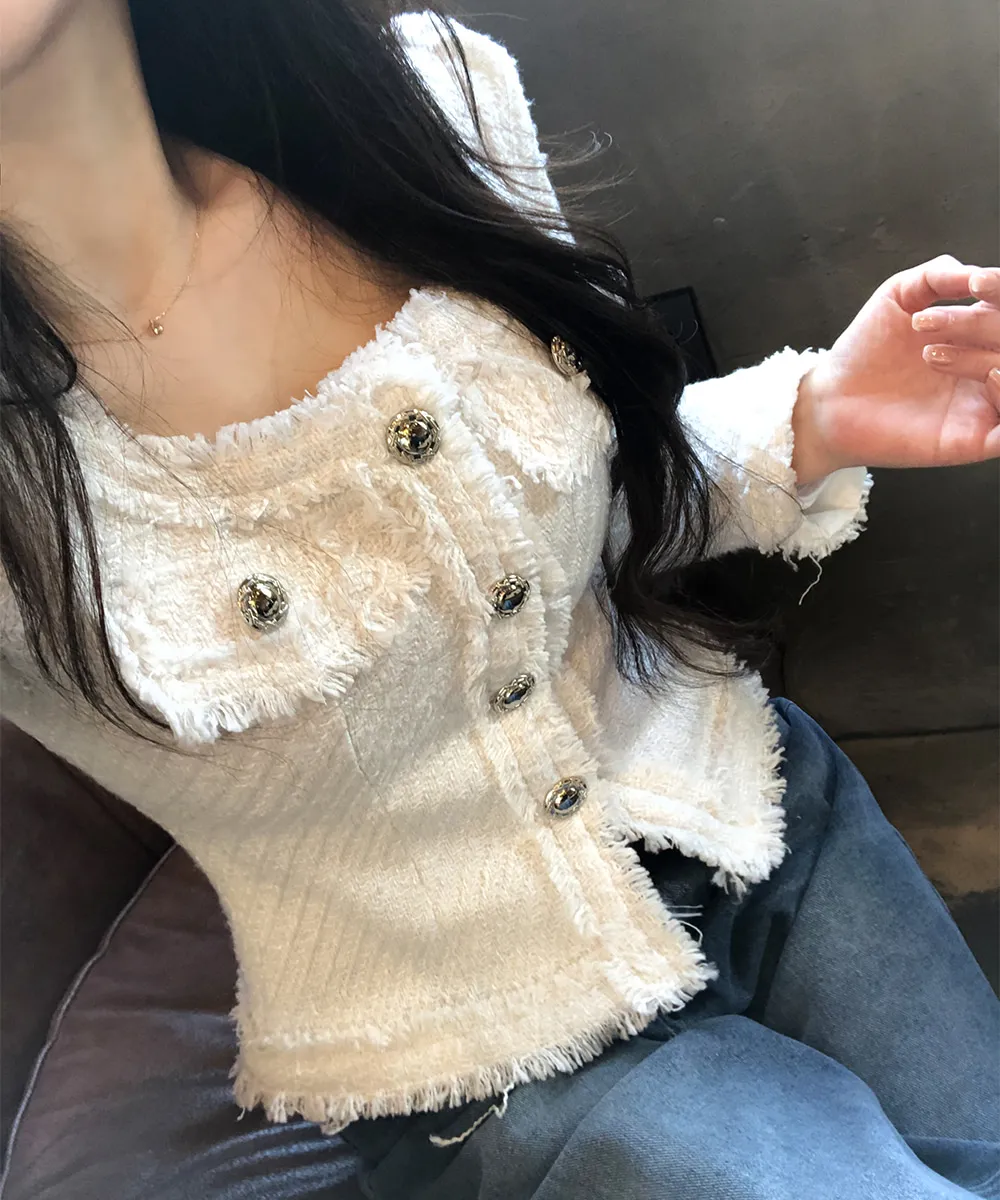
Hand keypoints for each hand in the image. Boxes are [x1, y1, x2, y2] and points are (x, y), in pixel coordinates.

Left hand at [791, 255, 999, 484]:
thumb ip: (937, 276)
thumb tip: (975, 274)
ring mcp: (982, 404)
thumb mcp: (898, 296)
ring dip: (986, 357)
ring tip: (930, 356)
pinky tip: (991, 377)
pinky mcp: (972, 440)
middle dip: (975, 325)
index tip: (976, 285)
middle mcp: (986, 366)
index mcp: (978, 334)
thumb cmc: (863, 351)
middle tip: (925, 326)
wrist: (831, 399)